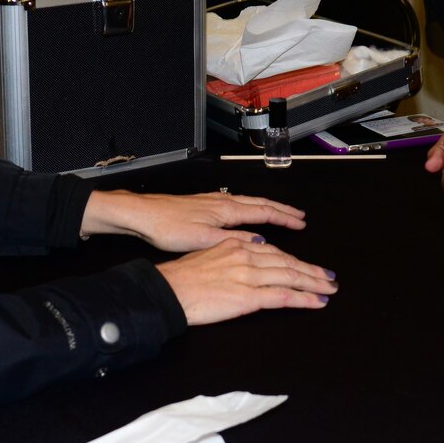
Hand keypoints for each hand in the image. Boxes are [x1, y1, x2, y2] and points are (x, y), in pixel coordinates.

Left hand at [80, 189, 306, 251]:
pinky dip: (251, 207)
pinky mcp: (204, 204)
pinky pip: (237, 204)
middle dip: (282, 209)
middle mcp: (223, 201)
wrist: (142, 214)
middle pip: (260, 203)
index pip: (264, 212)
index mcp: (226, 210)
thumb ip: (233, 240)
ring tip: (281, 213)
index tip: (301, 223)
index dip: (285, 218)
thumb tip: (260, 241)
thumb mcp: (203, 239)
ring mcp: (214, 201)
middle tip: (300, 216)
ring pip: (249, 202)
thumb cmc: (168, 228)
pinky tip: (247, 213)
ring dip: (268, 207)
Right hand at [156, 240, 336, 325]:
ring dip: (314, 283)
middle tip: (330, 278)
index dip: (295, 260)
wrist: (168, 291)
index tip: (309, 266)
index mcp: (237, 245)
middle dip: (312, 271)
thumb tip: (252, 249)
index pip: (275, 251)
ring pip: (290, 276)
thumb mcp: (209, 254)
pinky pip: (283, 296)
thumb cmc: (182, 277)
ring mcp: (249, 276)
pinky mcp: (248, 296)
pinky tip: (317, 301)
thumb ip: (232, 252)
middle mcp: (247, 256)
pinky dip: (304, 298)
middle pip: (288, 262)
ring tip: (329, 289)